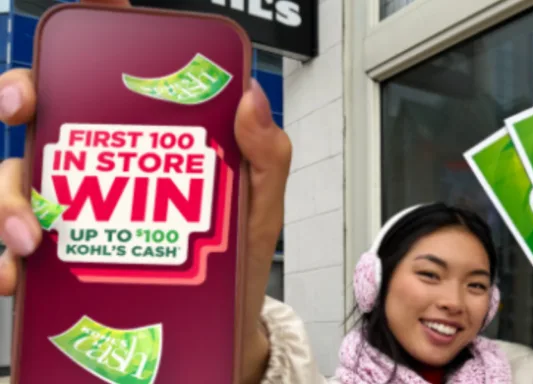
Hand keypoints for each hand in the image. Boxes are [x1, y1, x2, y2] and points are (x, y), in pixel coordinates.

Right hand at [0, 1, 291, 381]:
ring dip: (5, 197)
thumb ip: (265, 155)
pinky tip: (15, 274)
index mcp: (150, 143)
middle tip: (21, 108)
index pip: (109, 76)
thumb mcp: (260, 204)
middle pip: (41, 114)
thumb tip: (252, 99)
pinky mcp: (61, 262)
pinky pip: (12, 251)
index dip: (87, 35)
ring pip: (12, 178)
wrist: (221, 327)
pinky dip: (1, 260)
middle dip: (15, 94)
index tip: (84, 9)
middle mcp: (104, 169)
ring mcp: (77, 212)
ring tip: (32, 237)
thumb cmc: (236, 260)